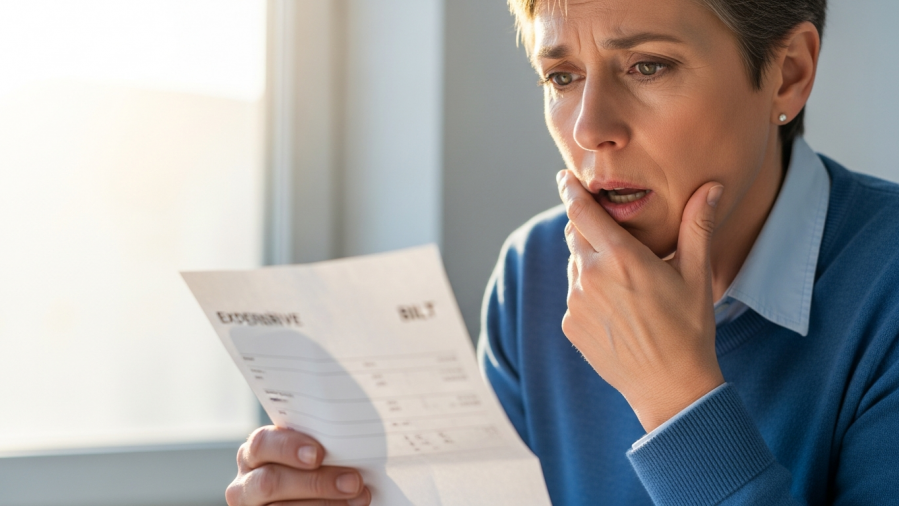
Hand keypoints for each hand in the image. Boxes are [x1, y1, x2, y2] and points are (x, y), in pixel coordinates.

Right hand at [226, 426, 370, 505]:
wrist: (309, 492)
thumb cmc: (316, 466)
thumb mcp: (310, 453)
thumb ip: (319, 445)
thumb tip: (350, 440)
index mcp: (256, 453)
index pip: (262, 443)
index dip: (288, 447)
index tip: (319, 454)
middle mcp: (246, 482)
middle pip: (271, 481)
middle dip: (316, 482)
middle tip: (353, 481)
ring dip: (326, 503)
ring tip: (360, 498)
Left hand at [557, 170, 725, 431]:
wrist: (670, 387)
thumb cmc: (689, 328)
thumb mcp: (696, 274)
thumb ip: (696, 225)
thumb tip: (710, 186)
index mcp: (620, 257)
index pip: (582, 211)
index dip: (571, 191)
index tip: (565, 178)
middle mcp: (590, 276)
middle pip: (575, 234)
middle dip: (588, 227)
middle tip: (611, 234)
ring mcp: (576, 302)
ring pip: (574, 265)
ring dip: (590, 262)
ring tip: (624, 281)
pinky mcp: (571, 325)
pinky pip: (574, 296)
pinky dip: (589, 293)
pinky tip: (617, 309)